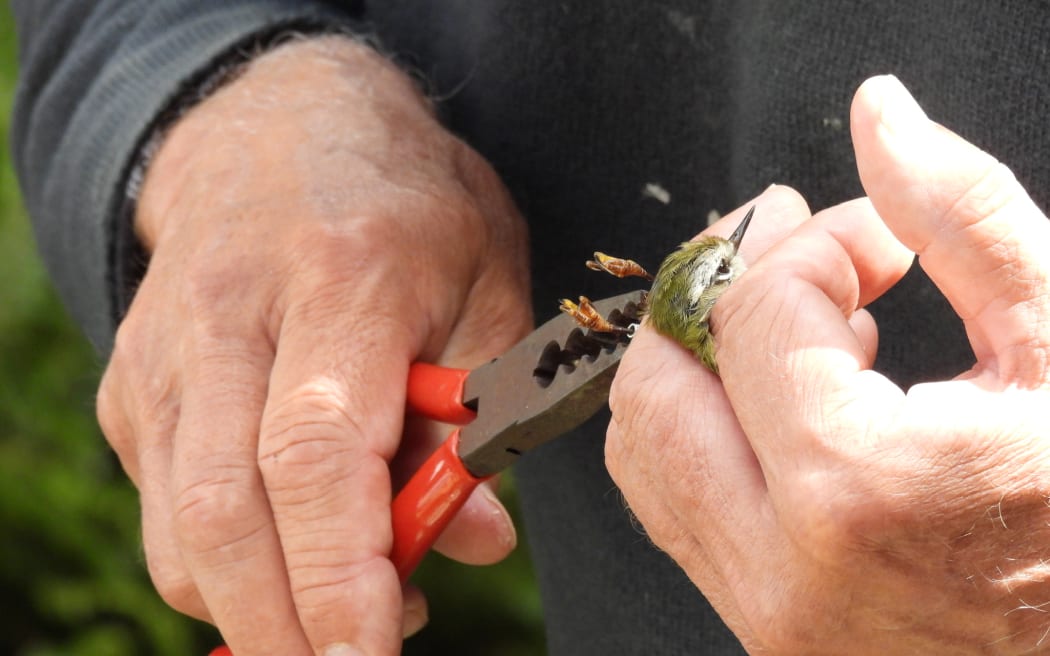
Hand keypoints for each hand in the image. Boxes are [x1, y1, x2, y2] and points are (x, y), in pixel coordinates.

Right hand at [95, 38, 530, 654]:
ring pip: (178, 526)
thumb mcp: (486, 284)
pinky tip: (290, 556)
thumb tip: (473, 542)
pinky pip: (165, 504)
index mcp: (341, 279)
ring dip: (254, 604)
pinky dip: (224, 561)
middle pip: (223, 513)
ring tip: (341, 617)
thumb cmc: (409, 205)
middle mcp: (230, 318)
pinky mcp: (134, 383)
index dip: (341, 576)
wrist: (281, 126)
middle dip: (284, 625)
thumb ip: (480, 414)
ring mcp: (166, 353)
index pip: (316, 456)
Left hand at [607, 74, 1049, 653]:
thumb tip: (879, 116)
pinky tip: (789, 404)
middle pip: (659, 379)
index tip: (876, 244)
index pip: (756, 312)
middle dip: (720, 290)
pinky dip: (703, 427)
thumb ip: (964, 219)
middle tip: (798, 256)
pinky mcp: (760, 627)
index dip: (812, 246)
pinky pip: (671, 504)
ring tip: (807, 336)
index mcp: (862, 489)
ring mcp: (763, 610)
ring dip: (701, 359)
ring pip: (643, 448)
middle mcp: (785, 565)